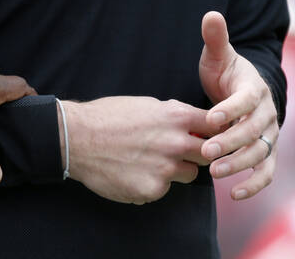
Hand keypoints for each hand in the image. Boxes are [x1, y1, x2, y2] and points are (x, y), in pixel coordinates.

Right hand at [62, 95, 216, 203]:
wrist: (78, 138)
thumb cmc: (109, 116)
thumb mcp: (146, 104)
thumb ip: (173, 116)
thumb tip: (194, 123)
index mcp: (176, 117)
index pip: (216, 126)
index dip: (215, 131)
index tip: (210, 136)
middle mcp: (176, 143)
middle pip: (210, 154)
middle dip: (199, 153)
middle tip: (182, 151)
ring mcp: (166, 169)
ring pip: (190, 174)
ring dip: (178, 170)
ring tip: (152, 161)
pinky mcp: (153, 190)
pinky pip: (165, 189)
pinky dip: (154, 183)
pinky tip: (135, 172)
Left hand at [198, 11, 278, 199]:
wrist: (242, 91)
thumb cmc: (226, 73)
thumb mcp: (218, 55)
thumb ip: (215, 38)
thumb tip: (211, 14)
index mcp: (254, 88)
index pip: (246, 99)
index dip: (230, 108)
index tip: (212, 117)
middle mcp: (266, 113)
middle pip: (252, 130)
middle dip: (230, 142)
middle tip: (206, 151)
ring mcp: (269, 135)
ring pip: (259, 153)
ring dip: (239, 164)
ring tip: (214, 172)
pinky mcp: (267, 153)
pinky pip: (266, 171)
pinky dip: (254, 184)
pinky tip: (234, 194)